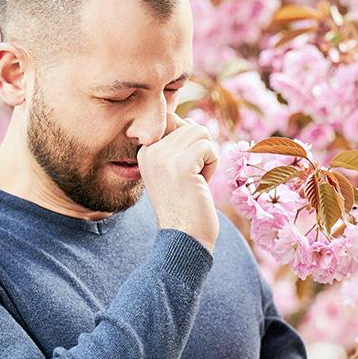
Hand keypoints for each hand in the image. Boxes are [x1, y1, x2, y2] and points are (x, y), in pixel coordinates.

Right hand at [137, 112, 219, 253]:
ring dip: (207, 157)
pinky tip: (200, 184)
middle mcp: (149, 150)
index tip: (183, 172)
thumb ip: (177, 144)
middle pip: (191, 126)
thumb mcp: (173, 169)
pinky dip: (212, 165)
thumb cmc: (186, 204)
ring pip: (201, 132)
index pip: (175, 121)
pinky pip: (209, 147)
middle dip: (200, 151)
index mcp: (145, 150)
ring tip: (195, 180)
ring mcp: (163, 157)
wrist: (184, 237)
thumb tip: (190, 122)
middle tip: (191, 179)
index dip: (190, 145)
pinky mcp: (181, 165)